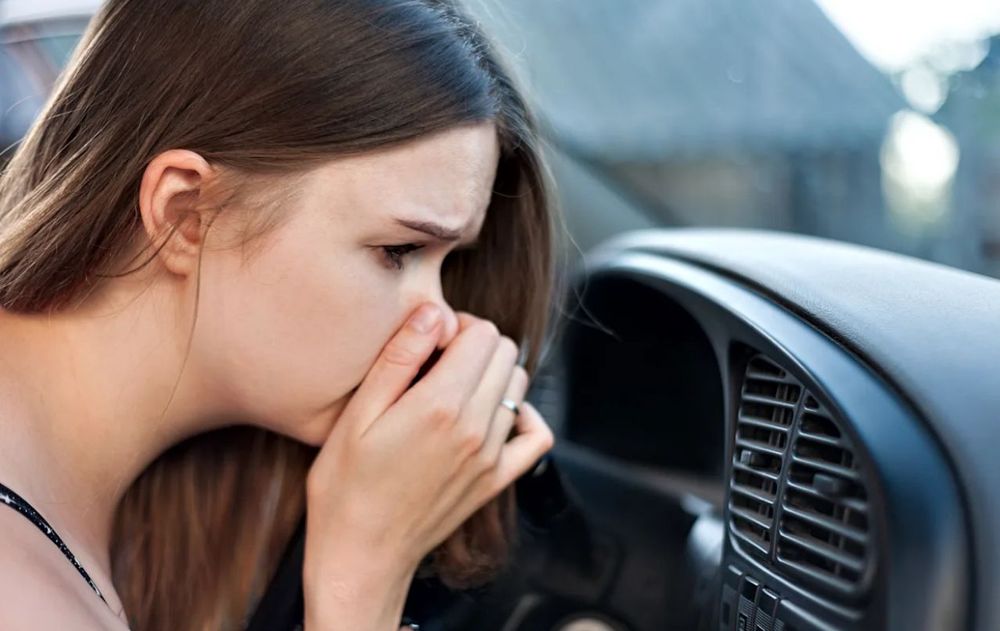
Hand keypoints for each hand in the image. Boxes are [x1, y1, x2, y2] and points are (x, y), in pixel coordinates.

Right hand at [302, 303, 553, 628]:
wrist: (360, 554)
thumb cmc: (345, 486)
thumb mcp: (356, 414)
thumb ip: (399, 358)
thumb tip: (433, 312)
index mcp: (441, 405)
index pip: (483, 333)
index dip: (457, 325)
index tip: (430, 341)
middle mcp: (476, 427)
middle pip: (506, 352)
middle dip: (476, 344)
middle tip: (439, 360)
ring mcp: (492, 456)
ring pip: (518, 384)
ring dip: (492, 374)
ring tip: (453, 387)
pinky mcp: (497, 479)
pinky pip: (536, 435)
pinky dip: (522, 414)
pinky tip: (491, 414)